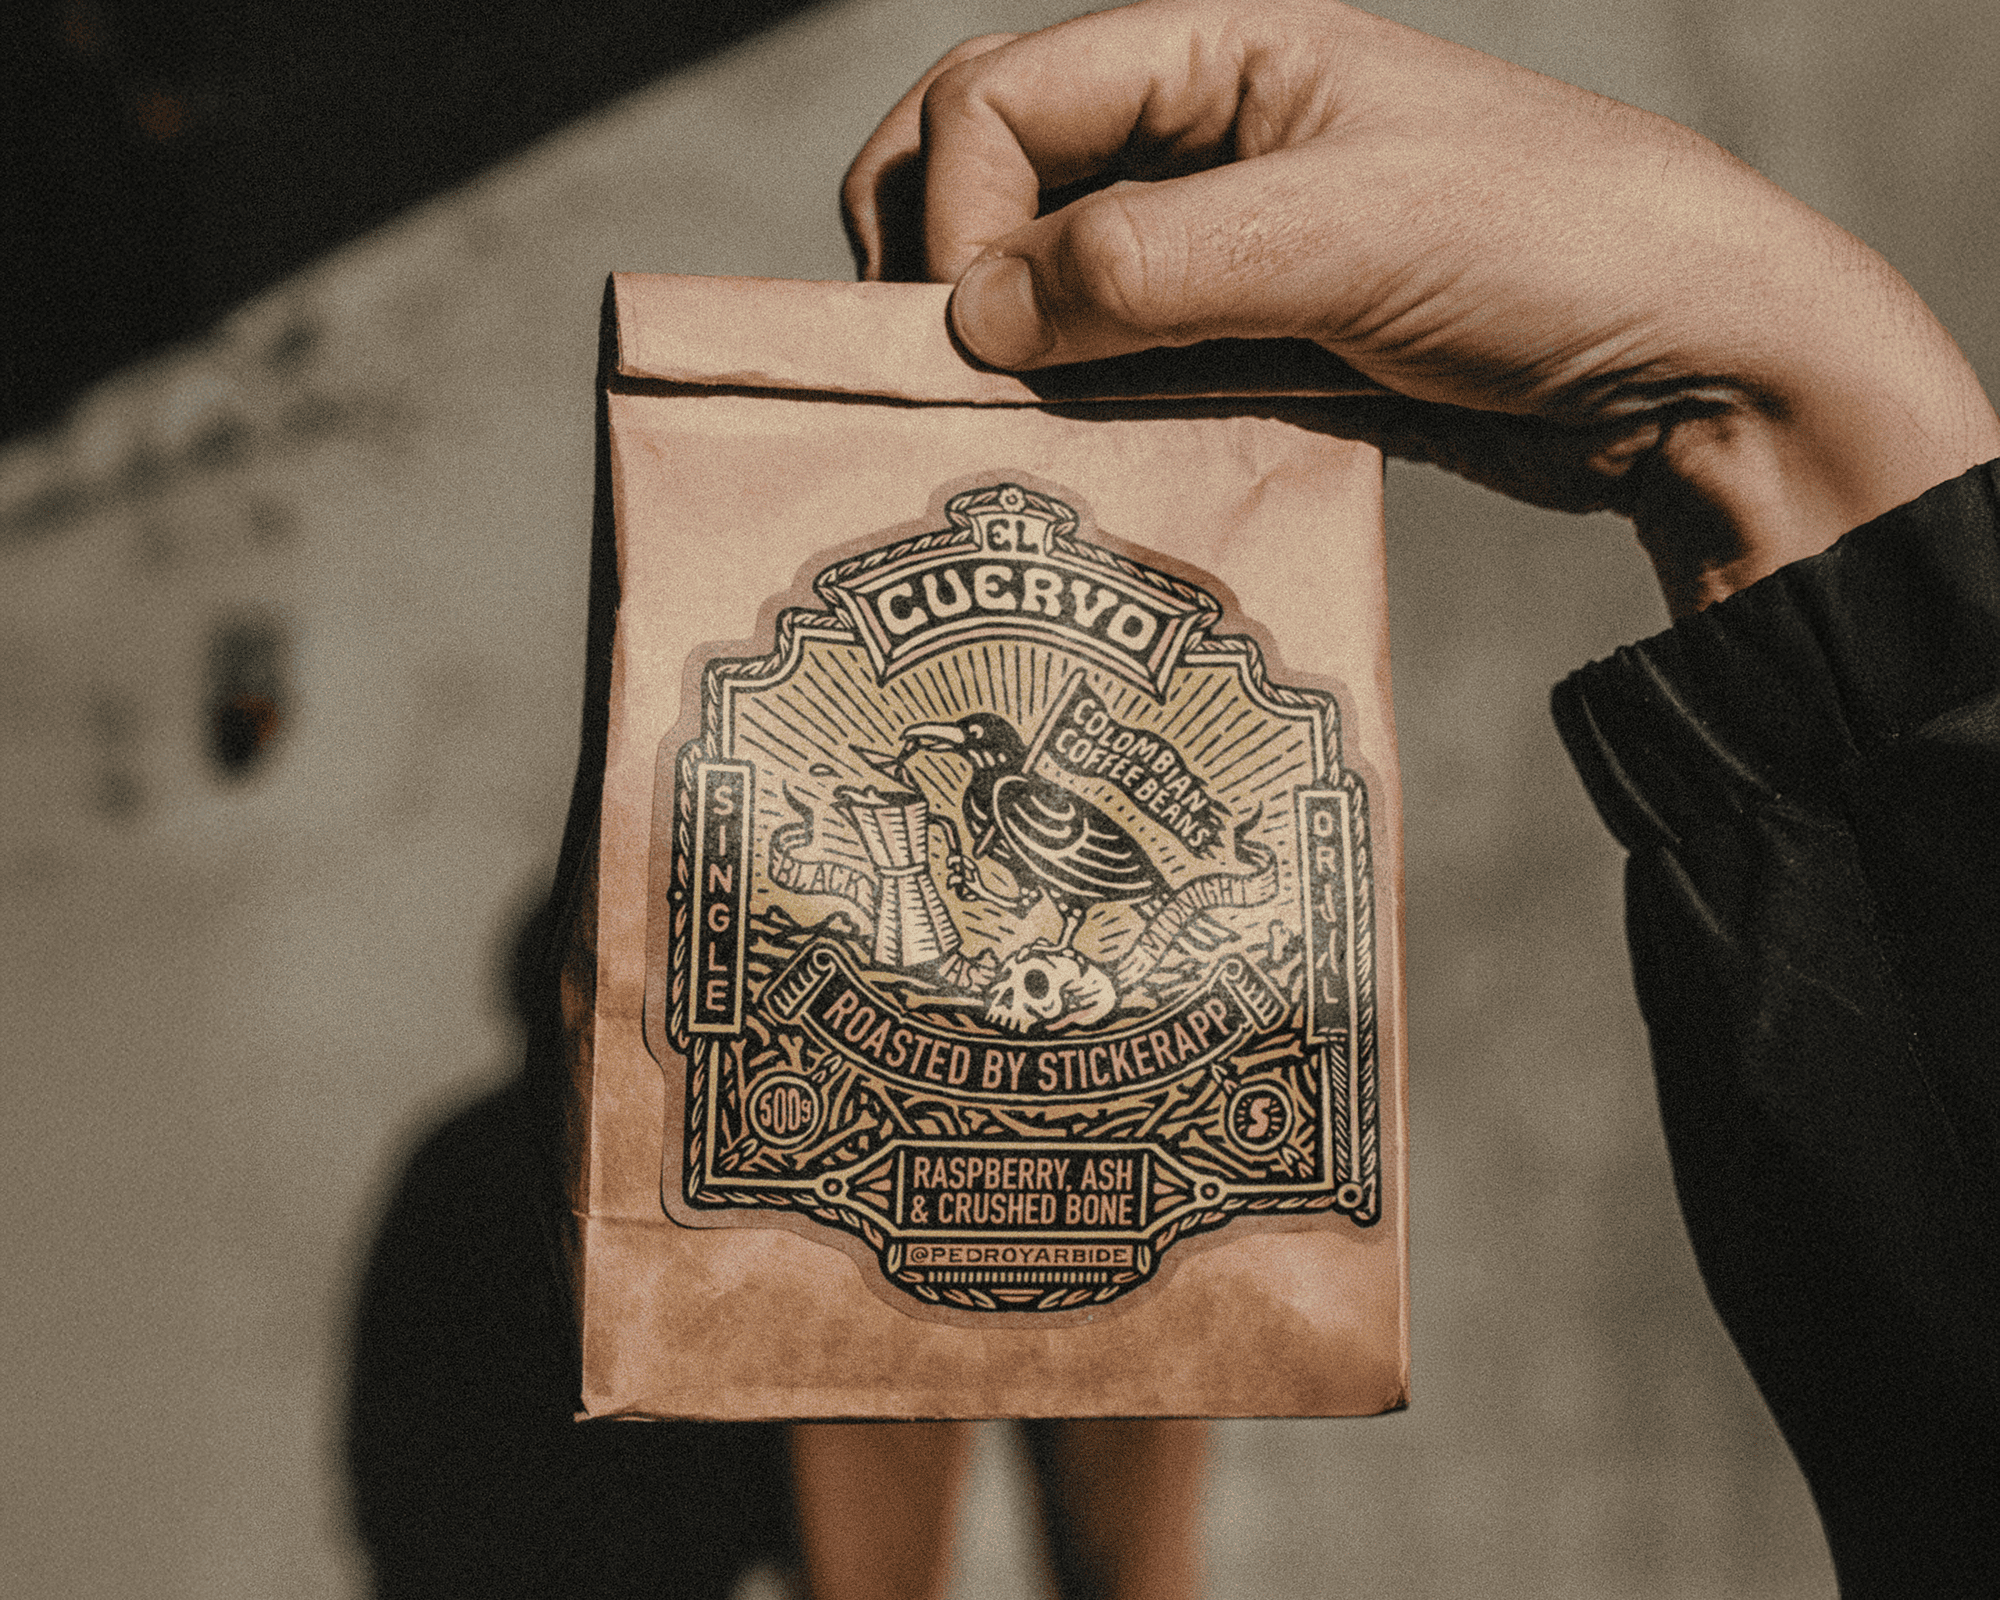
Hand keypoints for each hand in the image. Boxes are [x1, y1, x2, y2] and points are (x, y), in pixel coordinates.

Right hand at [845, 0, 1999, 612]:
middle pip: (991, 173)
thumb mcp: (1348, 233)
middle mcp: (1202, 141)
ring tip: (992, 440)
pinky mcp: (1246, 345)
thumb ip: (1149, 262)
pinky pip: (1110, 363)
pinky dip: (1069, 406)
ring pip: (1040, 278)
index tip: (974, 339)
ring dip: (996, 352)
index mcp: (1222, 55)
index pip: (1000, 99)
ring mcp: (1221, 249)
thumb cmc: (1556, 248)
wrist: (1694, 367)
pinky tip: (1073, 461)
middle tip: (934, 382)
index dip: (953, 213)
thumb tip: (968, 317)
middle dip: (936, 265)